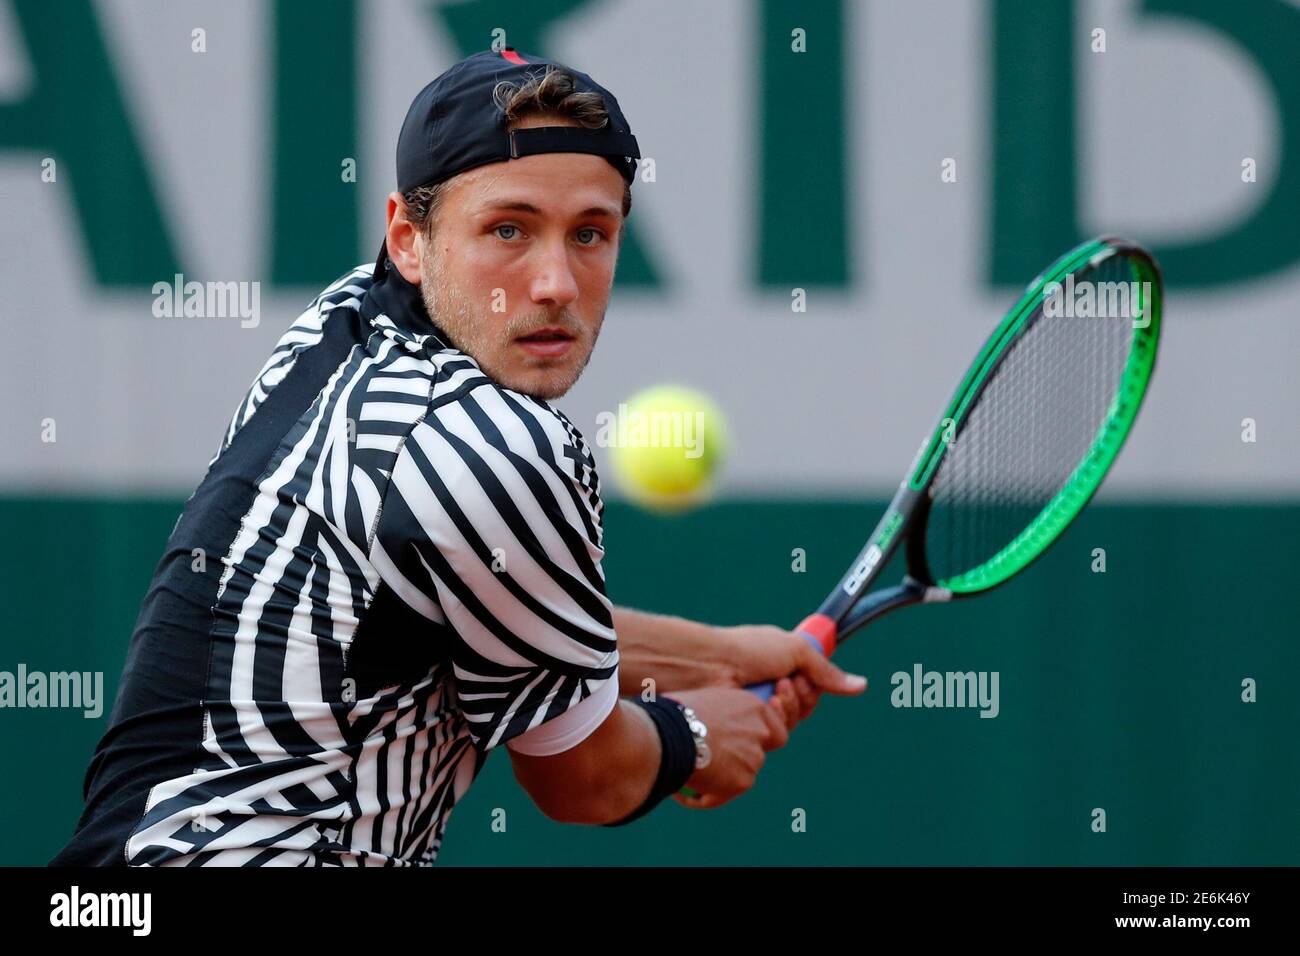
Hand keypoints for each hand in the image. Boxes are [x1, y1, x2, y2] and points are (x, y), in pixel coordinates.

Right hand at [667, 686, 788, 809]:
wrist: (668, 734)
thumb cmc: (674, 712)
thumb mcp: (704, 702)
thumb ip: (718, 716)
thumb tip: (706, 727)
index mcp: (752, 706)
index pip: (775, 726)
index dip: (761, 738)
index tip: (744, 744)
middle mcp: (760, 731)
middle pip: (757, 754)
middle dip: (738, 763)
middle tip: (714, 766)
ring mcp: (754, 758)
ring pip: (737, 776)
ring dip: (716, 779)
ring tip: (684, 779)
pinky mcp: (742, 782)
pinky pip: (719, 795)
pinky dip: (701, 797)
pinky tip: (678, 794)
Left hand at [719, 624, 867, 728]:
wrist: (711, 665)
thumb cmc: (748, 649)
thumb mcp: (794, 650)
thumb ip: (826, 670)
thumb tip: (862, 685)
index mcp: (782, 665)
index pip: (812, 686)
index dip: (813, 685)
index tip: (805, 676)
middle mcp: (772, 688)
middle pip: (805, 707)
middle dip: (802, 696)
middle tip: (788, 682)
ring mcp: (759, 707)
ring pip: (792, 723)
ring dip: (789, 707)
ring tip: (774, 690)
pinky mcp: (749, 726)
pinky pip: (776, 734)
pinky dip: (776, 719)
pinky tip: (765, 705)